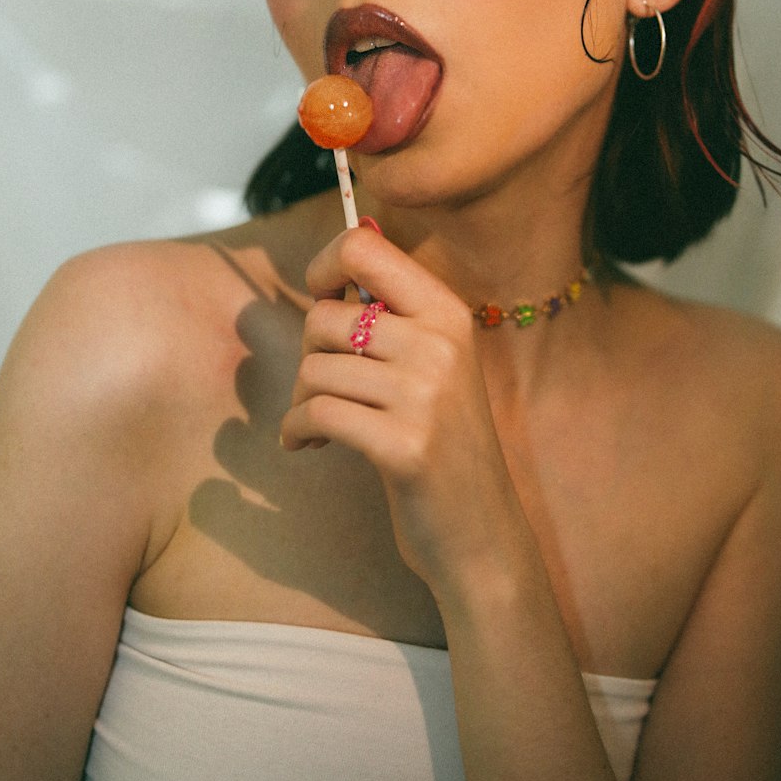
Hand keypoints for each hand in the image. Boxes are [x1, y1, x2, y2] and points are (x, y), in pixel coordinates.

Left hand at [279, 224, 531, 601]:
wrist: (482, 531)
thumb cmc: (443, 440)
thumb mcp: (433, 363)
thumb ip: (394, 313)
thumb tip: (345, 253)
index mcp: (447, 312)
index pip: (362, 248)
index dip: (323, 267)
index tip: (322, 301)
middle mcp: (440, 344)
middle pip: (324, 316)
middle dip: (308, 353)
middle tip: (324, 385)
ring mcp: (425, 395)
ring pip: (314, 368)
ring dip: (300, 401)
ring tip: (318, 423)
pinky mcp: (404, 445)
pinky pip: (317, 414)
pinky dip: (298, 430)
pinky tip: (309, 444)